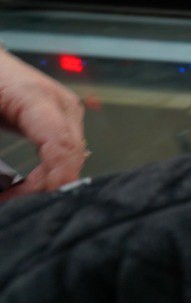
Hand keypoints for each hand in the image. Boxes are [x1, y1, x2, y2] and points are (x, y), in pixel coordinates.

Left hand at [0, 49, 86, 200]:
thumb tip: (2, 184)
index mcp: (38, 98)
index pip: (62, 145)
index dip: (54, 179)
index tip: (31, 201)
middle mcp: (62, 106)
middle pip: (71, 155)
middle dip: (48, 186)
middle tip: (16, 204)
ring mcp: (67, 113)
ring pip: (72, 158)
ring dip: (48, 182)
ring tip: (18, 196)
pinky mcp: (63, 120)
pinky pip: (65, 153)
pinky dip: (49, 173)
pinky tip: (31, 184)